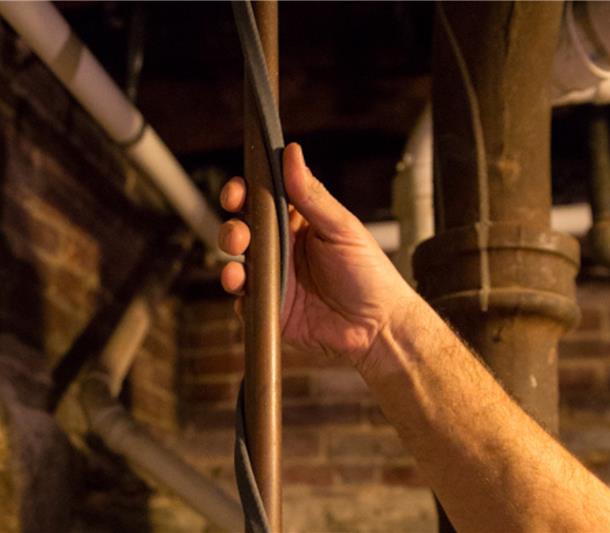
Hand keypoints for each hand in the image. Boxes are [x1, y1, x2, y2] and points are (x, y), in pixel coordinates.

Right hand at [219, 143, 412, 367]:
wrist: (378, 327)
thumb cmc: (369, 274)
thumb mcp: (342, 228)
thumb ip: (312, 194)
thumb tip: (293, 154)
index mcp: (299, 223)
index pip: (263, 200)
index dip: (244, 193)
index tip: (237, 192)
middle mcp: (283, 249)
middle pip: (244, 230)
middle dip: (233, 228)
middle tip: (239, 234)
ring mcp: (276, 278)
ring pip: (238, 263)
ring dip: (230, 260)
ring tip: (238, 265)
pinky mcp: (272, 308)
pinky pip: (244, 300)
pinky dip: (239, 294)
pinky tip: (245, 289)